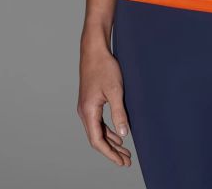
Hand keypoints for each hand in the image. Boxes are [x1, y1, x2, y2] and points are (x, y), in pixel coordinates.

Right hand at [77, 43, 132, 167]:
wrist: (94, 50)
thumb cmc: (104, 67)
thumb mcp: (115, 91)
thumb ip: (119, 114)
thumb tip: (123, 135)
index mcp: (88, 111)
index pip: (97, 140)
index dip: (110, 153)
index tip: (122, 161)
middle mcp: (84, 112)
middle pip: (97, 138)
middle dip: (112, 151)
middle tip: (126, 161)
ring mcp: (86, 107)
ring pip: (98, 131)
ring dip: (111, 141)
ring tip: (124, 151)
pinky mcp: (90, 101)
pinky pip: (98, 122)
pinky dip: (108, 130)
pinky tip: (118, 134)